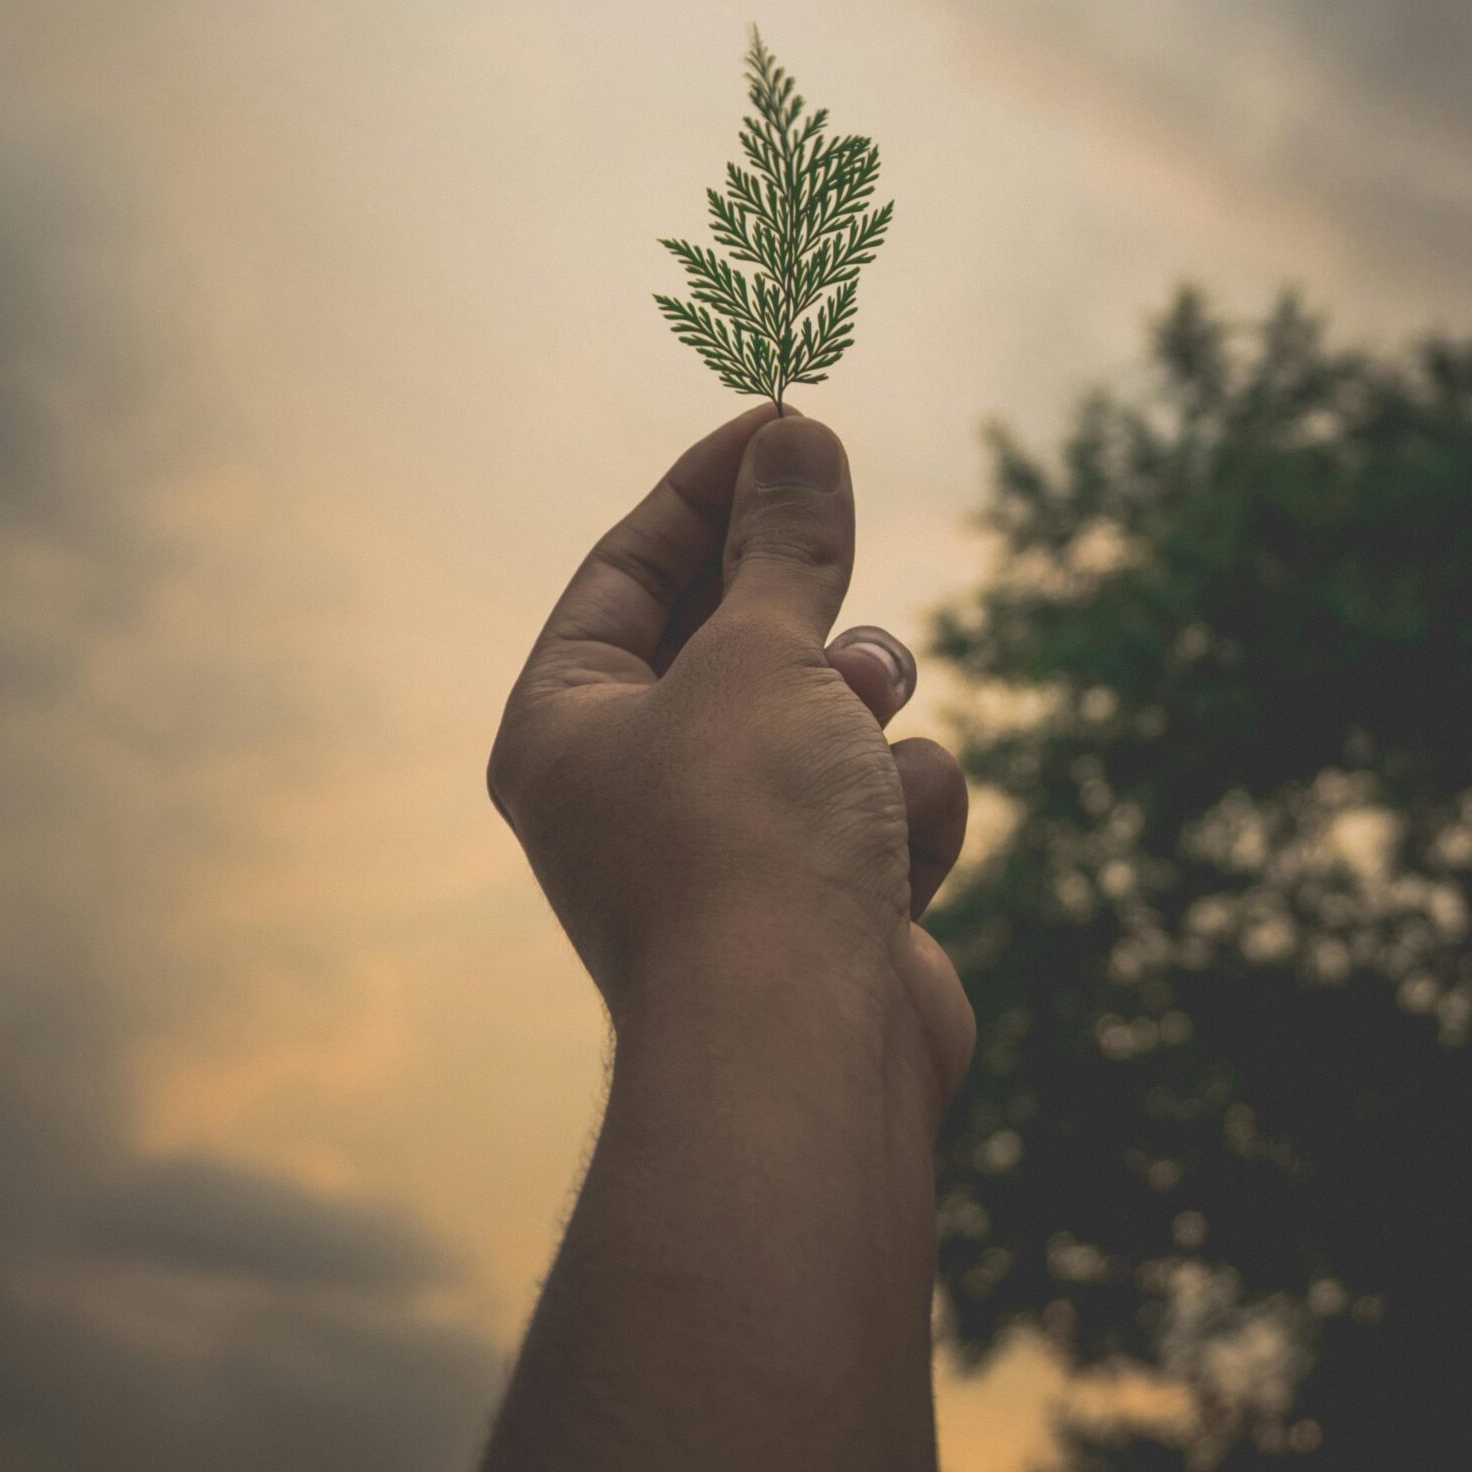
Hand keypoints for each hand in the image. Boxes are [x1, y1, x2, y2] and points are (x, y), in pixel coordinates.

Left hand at [486, 400, 975, 1115]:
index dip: (705, 485)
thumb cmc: (748, 839)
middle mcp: (637, 784)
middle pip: (733, 632)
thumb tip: (796, 435)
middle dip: (801, 601)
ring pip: (828, 709)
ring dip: (862, 709)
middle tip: (840, 511)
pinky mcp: (828, 900)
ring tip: (857, 736)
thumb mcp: (762, 655)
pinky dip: (903, 808)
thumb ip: (786, 544)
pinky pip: (883, 795)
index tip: (783, 420)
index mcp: (567, 722)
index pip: (629, 566)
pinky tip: (898, 857)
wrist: (806, 1051)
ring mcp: (736, 848)